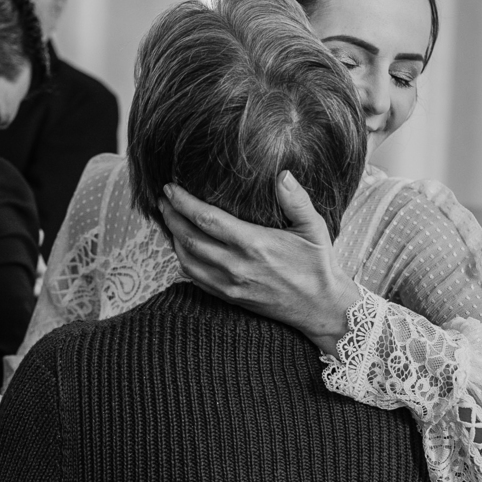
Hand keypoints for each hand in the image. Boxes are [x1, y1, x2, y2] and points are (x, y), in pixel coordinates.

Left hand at [159, 171, 359, 355]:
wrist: (319, 306)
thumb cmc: (317, 264)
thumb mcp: (314, 227)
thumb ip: (297, 199)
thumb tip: (283, 174)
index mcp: (254, 244)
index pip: (206, 219)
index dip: (183, 202)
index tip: (170, 188)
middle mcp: (236, 266)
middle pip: (189, 238)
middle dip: (170, 216)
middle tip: (162, 200)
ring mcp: (229, 284)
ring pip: (186, 259)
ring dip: (172, 238)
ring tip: (168, 219)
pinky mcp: (228, 297)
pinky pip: (194, 278)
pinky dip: (182, 260)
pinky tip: (181, 246)